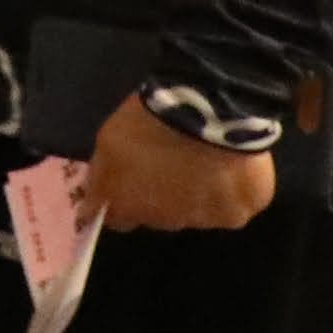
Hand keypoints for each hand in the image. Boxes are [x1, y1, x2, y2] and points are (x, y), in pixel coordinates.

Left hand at [83, 94, 276, 231]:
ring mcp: (207, 220)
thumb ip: (101, 177)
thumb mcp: (107, 141)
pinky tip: (232, 166)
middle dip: (164, 197)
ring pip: (199, 212)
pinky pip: (234, 206)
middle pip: (162, 217)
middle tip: (172, 165)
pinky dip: (233, 191)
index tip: (133, 183)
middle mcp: (167, 223)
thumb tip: (91, 207)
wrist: (206, 109)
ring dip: (199, 194)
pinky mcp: (240, 212)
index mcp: (130, 206)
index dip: (126, 201)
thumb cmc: (148, 121)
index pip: (121, 219)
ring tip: (204, 161)